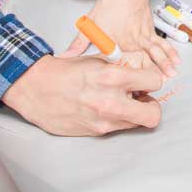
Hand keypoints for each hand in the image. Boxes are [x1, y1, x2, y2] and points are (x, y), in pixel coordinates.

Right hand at [2, 54, 163, 135]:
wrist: (36, 88)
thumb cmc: (65, 71)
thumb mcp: (99, 59)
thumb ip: (123, 66)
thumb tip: (142, 70)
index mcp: (113, 77)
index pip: (155, 82)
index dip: (152, 80)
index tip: (146, 80)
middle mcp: (111, 101)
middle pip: (154, 115)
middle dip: (152, 106)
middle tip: (143, 99)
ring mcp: (104, 120)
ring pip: (137, 124)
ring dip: (134, 113)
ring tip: (121, 102)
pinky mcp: (96, 132)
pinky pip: (119, 127)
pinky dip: (118, 119)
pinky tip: (105, 108)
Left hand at [60, 0, 179, 77]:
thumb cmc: (110, 4)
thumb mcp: (90, 23)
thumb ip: (78, 43)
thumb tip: (65, 56)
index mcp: (115, 43)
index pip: (120, 65)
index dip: (124, 78)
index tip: (128, 90)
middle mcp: (131, 41)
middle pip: (142, 61)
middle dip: (149, 75)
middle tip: (154, 88)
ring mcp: (143, 37)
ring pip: (155, 53)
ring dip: (163, 64)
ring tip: (170, 75)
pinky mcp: (150, 31)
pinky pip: (162, 44)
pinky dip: (170, 52)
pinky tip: (175, 60)